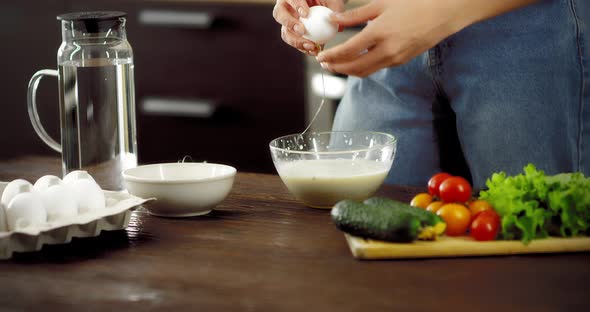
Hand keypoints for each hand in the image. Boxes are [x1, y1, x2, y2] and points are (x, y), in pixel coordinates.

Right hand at [273, 0, 344, 55]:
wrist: (324, 7)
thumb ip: (335, 8)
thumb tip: (338, 25)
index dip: (296, 5)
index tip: (306, 14)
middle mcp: (284, 8)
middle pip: (279, 15)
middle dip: (289, 23)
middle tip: (302, 31)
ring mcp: (286, 22)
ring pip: (285, 32)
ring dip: (297, 41)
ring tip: (311, 46)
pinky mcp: (292, 34)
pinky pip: (295, 42)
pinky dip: (304, 48)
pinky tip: (315, 51)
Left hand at [315, 0, 465, 76]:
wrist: (445, 12)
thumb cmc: (414, 3)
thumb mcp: (381, 4)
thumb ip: (355, 15)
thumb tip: (333, 20)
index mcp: (379, 33)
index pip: (348, 51)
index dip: (332, 56)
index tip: (321, 56)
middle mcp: (387, 50)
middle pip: (354, 67)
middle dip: (337, 68)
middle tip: (325, 65)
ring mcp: (396, 58)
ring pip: (366, 71)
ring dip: (349, 70)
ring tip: (337, 65)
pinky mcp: (402, 61)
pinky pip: (378, 67)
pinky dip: (364, 66)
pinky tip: (357, 60)